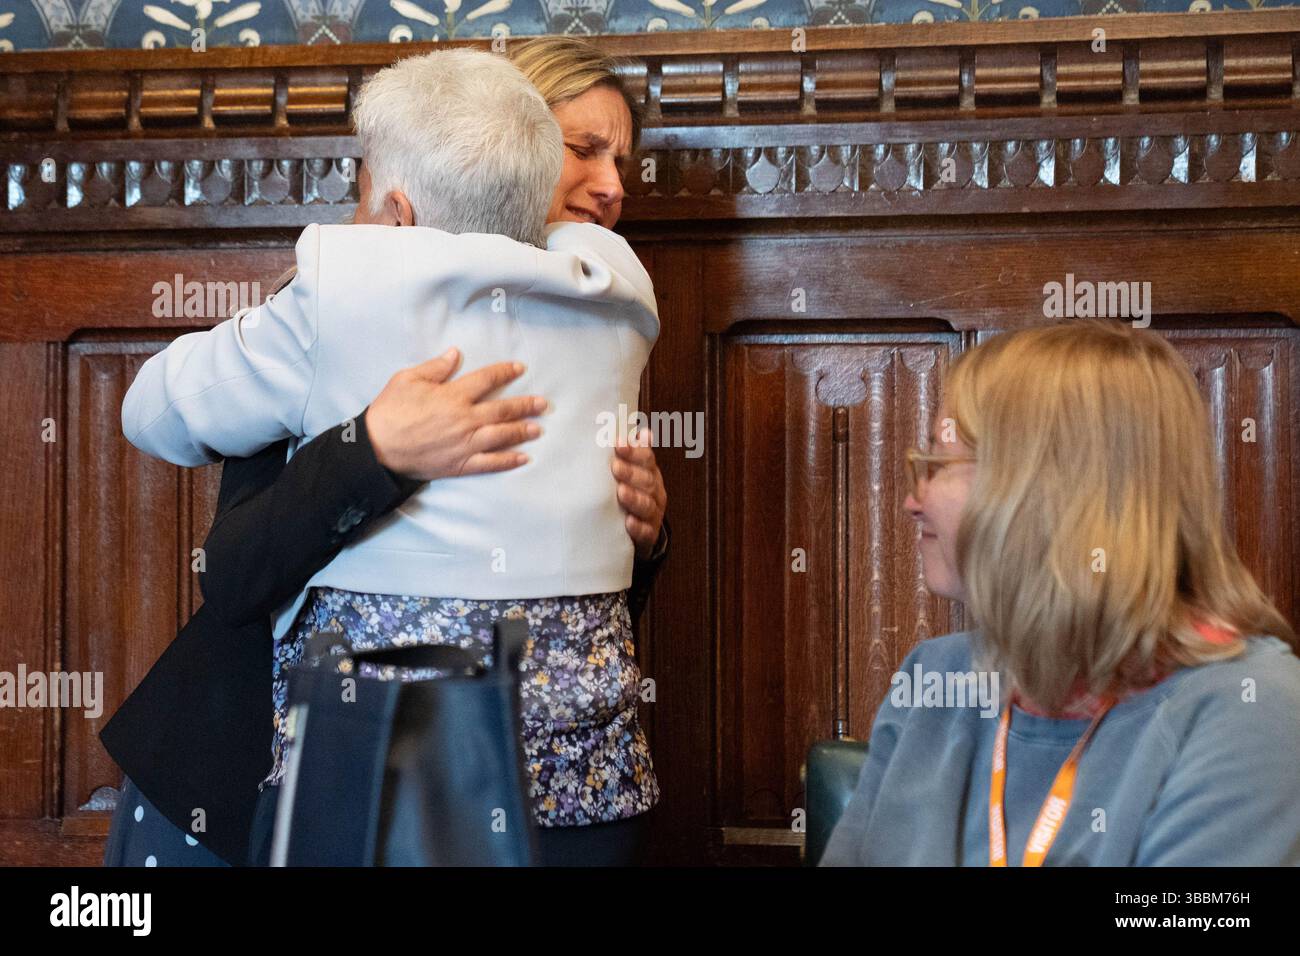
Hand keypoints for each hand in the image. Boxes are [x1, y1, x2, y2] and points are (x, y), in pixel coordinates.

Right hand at [364, 348, 545, 480]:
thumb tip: (455, 354)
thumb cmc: (390, 411)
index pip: (487, 380)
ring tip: (538, 428)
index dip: (505, 372)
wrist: (377, 448)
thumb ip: (435, 368)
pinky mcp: (460, 464)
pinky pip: (490, 463)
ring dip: (522, 431)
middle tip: (543, 404)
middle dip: (525, 405)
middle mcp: (464, 419)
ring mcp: (465, 444)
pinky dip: (508, 460)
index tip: (519, 369)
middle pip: (502, 410)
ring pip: (502, 436)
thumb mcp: (407, 379)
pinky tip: (523, 457)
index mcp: (453, 395)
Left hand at [612, 429, 666, 559]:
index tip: (617, 444)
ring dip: (634, 498)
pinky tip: (628, 522)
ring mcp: (653, 514)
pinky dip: (638, 527)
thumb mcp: (632, 473)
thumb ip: (634, 455)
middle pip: (647, 481)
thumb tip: (642, 431)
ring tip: (621, 493)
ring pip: (648, 505)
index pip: (646, 459)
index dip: (634, 451)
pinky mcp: (649, 535)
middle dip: (631, 473)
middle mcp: (655, 492)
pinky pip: (646, 532)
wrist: (640, 532)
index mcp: (650, 473)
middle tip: (615, 467)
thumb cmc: (631, 494)